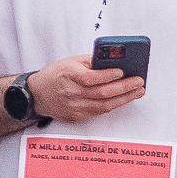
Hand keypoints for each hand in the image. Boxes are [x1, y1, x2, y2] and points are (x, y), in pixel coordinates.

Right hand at [29, 56, 145, 126]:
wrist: (36, 94)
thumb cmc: (55, 75)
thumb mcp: (71, 61)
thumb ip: (92, 62)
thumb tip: (114, 61)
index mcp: (69, 75)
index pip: (92, 77)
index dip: (109, 75)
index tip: (123, 71)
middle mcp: (72, 92)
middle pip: (102, 93)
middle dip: (124, 88)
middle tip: (139, 82)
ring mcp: (74, 107)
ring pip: (103, 105)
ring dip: (124, 99)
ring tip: (137, 91)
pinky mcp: (76, 116)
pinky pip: (98, 112)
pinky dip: (113, 105)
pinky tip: (123, 99)